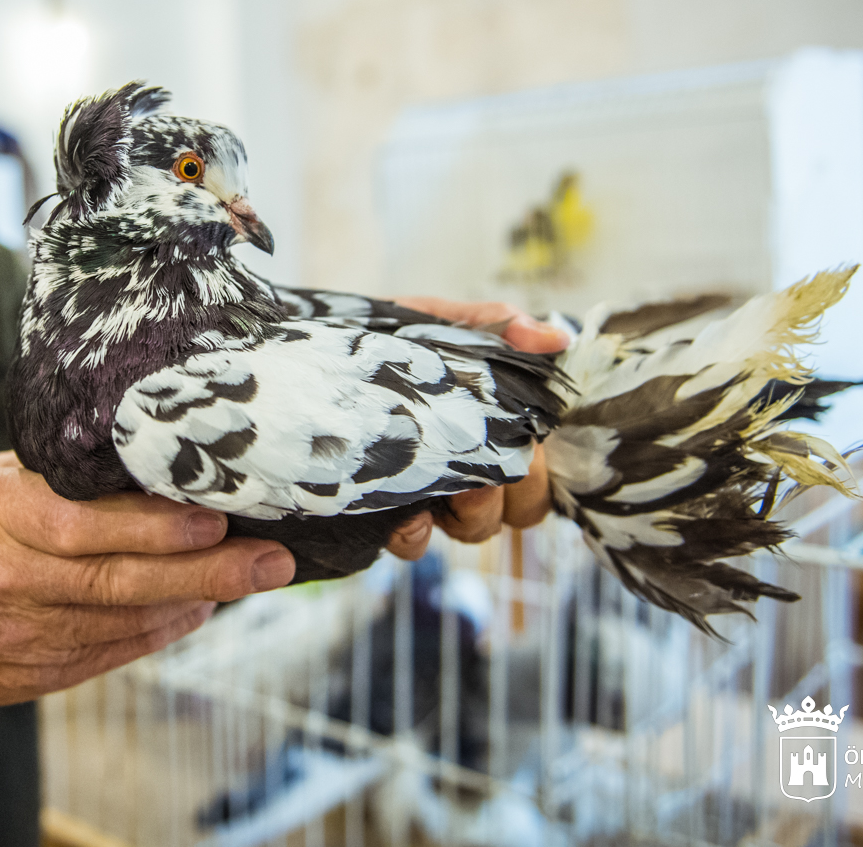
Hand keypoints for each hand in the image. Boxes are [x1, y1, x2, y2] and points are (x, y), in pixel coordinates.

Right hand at [0, 451, 295, 717]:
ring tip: (251, 576)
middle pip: (121, 579)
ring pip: (126, 620)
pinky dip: (161, 631)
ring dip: (196, 598)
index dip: (154, 526)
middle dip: (206, 570)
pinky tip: (199, 609)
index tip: (214, 513)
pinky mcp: (36, 676)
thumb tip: (146, 458)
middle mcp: (12, 582)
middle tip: (270, 557)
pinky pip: (112, 652)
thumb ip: (57, 478)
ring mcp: (25, 636)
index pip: (85, 524)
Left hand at [384, 297, 567, 558]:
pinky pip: (414, 542)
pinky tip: (405, 515)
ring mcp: (425, 490)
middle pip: (517, 511)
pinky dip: (416, 534)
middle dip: (511, 498)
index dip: (540, 475)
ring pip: (475, 530)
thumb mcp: (438, 320)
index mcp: (488, 427)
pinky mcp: (380, 508)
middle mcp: (463, 466)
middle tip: (487, 473)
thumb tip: (556, 336)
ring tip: (454, 491)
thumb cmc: (381, 336)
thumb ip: (495, 324)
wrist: (307, 347)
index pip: (539, 473)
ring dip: (472, 517)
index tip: (526, 452)